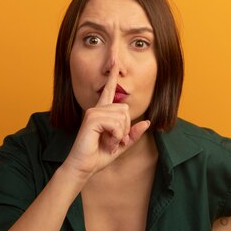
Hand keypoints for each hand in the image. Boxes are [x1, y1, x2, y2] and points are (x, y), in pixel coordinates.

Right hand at [62, 63, 150, 179]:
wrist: (83, 167)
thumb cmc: (98, 156)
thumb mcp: (121, 145)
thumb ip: (133, 134)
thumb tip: (147, 122)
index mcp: (102, 112)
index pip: (108, 91)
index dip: (112, 77)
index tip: (114, 63)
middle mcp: (97, 109)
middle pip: (125, 109)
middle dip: (125, 128)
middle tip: (113, 141)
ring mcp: (93, 112)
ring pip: (121, 117)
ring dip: (120, 134)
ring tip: (108, 143)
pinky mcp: (92, 118)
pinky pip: (115, 123)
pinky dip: (116, 136)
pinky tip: (106, 142)